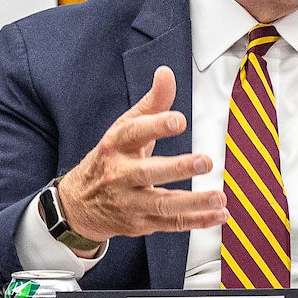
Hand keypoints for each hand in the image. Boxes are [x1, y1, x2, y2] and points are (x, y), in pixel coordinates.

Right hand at [54, 64, 225, 242]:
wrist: (78, 204)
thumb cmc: (110, 158)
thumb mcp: (125, 128)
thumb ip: (152, 103)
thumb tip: (166, 73)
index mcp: (115, 145)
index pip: (134, 132)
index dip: (156, 125)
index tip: (179, 120)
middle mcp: (120, 175)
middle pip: (148, 172)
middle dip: (178, 168)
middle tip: (205, 161)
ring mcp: (129, 202)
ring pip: (162, 204)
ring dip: (193, 202)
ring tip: (219, 195)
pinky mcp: (140, 223)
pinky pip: (170, 224)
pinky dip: (196, 221)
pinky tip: (218, 214)